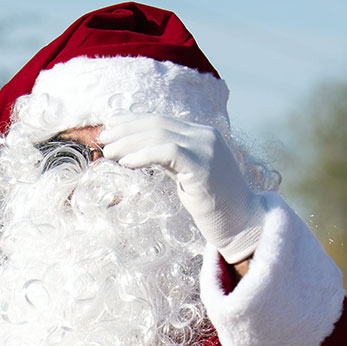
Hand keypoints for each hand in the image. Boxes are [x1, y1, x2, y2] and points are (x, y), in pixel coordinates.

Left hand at [100, 114, 266, 262]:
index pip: (162, 120)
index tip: (111, 126)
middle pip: (157, 123)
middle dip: (126, 129)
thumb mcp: (186, 177)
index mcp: (202, 135)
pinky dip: (142, 155)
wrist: (243, 225)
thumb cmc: (214, 207)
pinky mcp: (203, 165)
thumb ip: (169, 161)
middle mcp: (205, 136)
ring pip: (159, 134)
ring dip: (128, 142)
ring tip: (108, 152)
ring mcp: (206, 148)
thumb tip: (137, 153)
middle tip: (103, 138)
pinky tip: (126, 163)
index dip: (134, 121)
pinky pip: (166, 151)